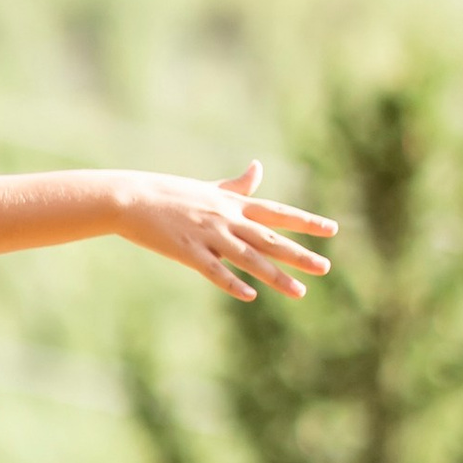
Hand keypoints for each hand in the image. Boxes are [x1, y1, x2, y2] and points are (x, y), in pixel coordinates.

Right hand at [115, 162, 335, 304]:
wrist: (131, 197)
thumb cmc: (168, 193)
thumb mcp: (208, 188)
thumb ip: (237, 185)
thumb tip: (258, 167)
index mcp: (232, 204)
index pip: (277, 213)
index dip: (305, 221)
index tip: (331, 230)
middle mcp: (226, 219)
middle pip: (270, 239)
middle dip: (299, 254)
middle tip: (325, 268)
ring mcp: (208, 236)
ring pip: (249, 259)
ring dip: (275, 276)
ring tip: (300, 292)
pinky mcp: (187, 252)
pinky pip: (214, 270)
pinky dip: (232, 283)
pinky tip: (250, 295)